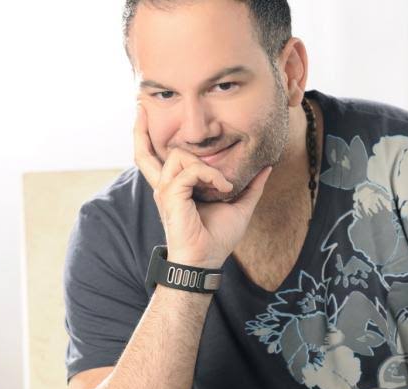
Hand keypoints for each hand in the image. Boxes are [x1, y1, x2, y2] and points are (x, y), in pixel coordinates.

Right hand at [133, 104, 272, 268]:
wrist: (205, 261)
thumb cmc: (216, 238)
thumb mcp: (239, 206)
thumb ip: (250, 186)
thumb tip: (266, 168)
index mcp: (175, 187)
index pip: (154, 158)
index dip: (146, 137)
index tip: (144, 114)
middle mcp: (165, 185)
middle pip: (144, 152)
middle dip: (141, 130)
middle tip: (141, 108)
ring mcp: (166, 190)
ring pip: (180, 155)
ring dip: (207, 166)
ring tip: (223, 185)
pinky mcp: (171, 195)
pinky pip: (191, 171)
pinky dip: (212, 176)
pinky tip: (223, 189)